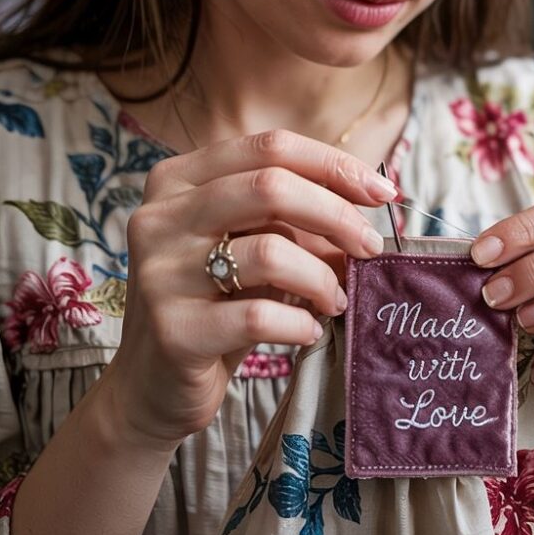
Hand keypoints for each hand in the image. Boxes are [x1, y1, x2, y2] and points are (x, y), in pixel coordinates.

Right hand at [100, 130, 396, 451]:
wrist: (150, 387)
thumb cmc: (214, 304)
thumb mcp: (250, 248)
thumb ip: (295, 221)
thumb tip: (368, 209)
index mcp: (178, 180)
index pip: (269, 147)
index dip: (334, 165)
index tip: (382, 192)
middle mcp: (159, 217)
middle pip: (271, 187)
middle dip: (337, 215)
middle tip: (370, 247)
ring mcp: (160, 273)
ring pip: (270, 251)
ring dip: (322, 277)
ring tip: (335, 299)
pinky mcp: (172, 330)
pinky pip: (259, 315)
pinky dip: (300, 322)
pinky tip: (308, 331)